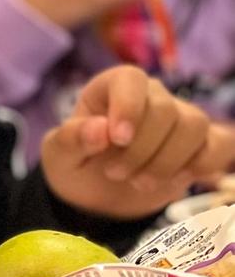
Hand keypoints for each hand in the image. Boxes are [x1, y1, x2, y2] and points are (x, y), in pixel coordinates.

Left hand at [42, 67, 234, 219]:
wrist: (98, 197)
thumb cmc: (77, 166)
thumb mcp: (59, 156)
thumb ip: (71, 139)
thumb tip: (100, 130)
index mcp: (111, 88)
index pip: (130, 79)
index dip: (128, 107)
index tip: (117, 140)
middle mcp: (151, 96)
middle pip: (165, 110)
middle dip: (140, 150)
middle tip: (115, 173)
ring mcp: (181, 118)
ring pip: (194, 126)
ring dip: (166, 162)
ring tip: (139, 182)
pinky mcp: (203, 143)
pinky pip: (221, 143)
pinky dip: (202, 165)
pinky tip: (175, 180)